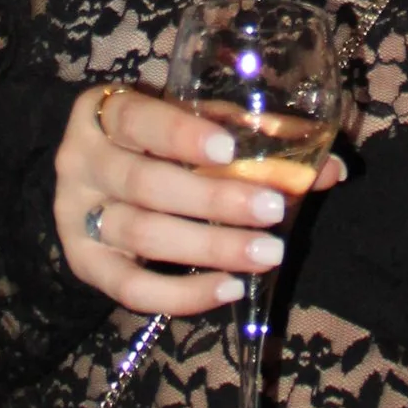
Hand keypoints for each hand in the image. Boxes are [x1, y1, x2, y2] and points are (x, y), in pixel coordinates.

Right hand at [54, 83, 345, 317]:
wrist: (92, 183)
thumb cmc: (155, 144)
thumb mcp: (192, 127)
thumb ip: (252, 139)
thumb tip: (330, 169)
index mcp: (103, 113)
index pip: (136, 118)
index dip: (180, 134)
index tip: (229, 149)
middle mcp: (81, 164)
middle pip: (145, 185)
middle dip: (213, 199)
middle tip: (273, 208)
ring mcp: (77, 218)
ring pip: (143, 237)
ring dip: (210, 247)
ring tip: (266, 253)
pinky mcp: (87, 266)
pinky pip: (131, 290)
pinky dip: (182, 294)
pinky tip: (228, 288)